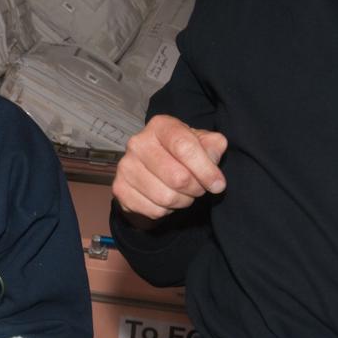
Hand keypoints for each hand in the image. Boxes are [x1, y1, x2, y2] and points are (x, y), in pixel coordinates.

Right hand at [113, 114, 227, 220]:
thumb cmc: (181, 153)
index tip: (218, 184)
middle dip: (196, 188)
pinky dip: (166, 211)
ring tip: (183, 193)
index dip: (206, 170)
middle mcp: (138, 143)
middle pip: (177, 177)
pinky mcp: (119, 188)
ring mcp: (125, 166)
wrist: (152, 167)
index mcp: (160, 126)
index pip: (185, 147)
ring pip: (166, 197)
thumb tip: (213, 158)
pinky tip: (165, 199)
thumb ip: (213, 146)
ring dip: (182, 201)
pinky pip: (153, 210)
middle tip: (198, 187)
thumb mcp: (201, 143)